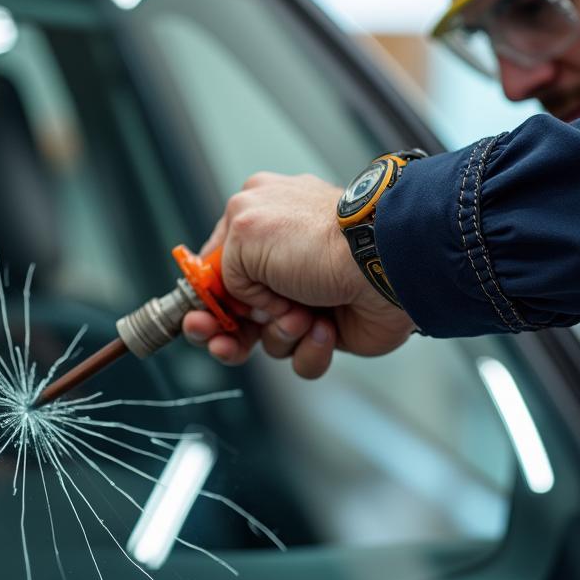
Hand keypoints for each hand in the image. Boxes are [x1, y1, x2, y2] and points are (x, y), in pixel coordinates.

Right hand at [181, 172, 414, 377]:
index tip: (195, 320)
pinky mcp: (327, 329)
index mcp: (257, 222)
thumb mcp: (246, 232)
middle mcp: (279, 261)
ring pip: (265, 340)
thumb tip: (231, 295)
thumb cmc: (323, 240)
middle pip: (235, 313)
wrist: (383, 267)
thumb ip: (220, 264)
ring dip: (279, 333)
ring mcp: (304, 296)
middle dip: (225, 333)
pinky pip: (299, 357)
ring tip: (301, 315)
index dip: (203, 300)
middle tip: (221, 341)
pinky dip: (309, 347)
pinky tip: (325, 326)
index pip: (215, 269)